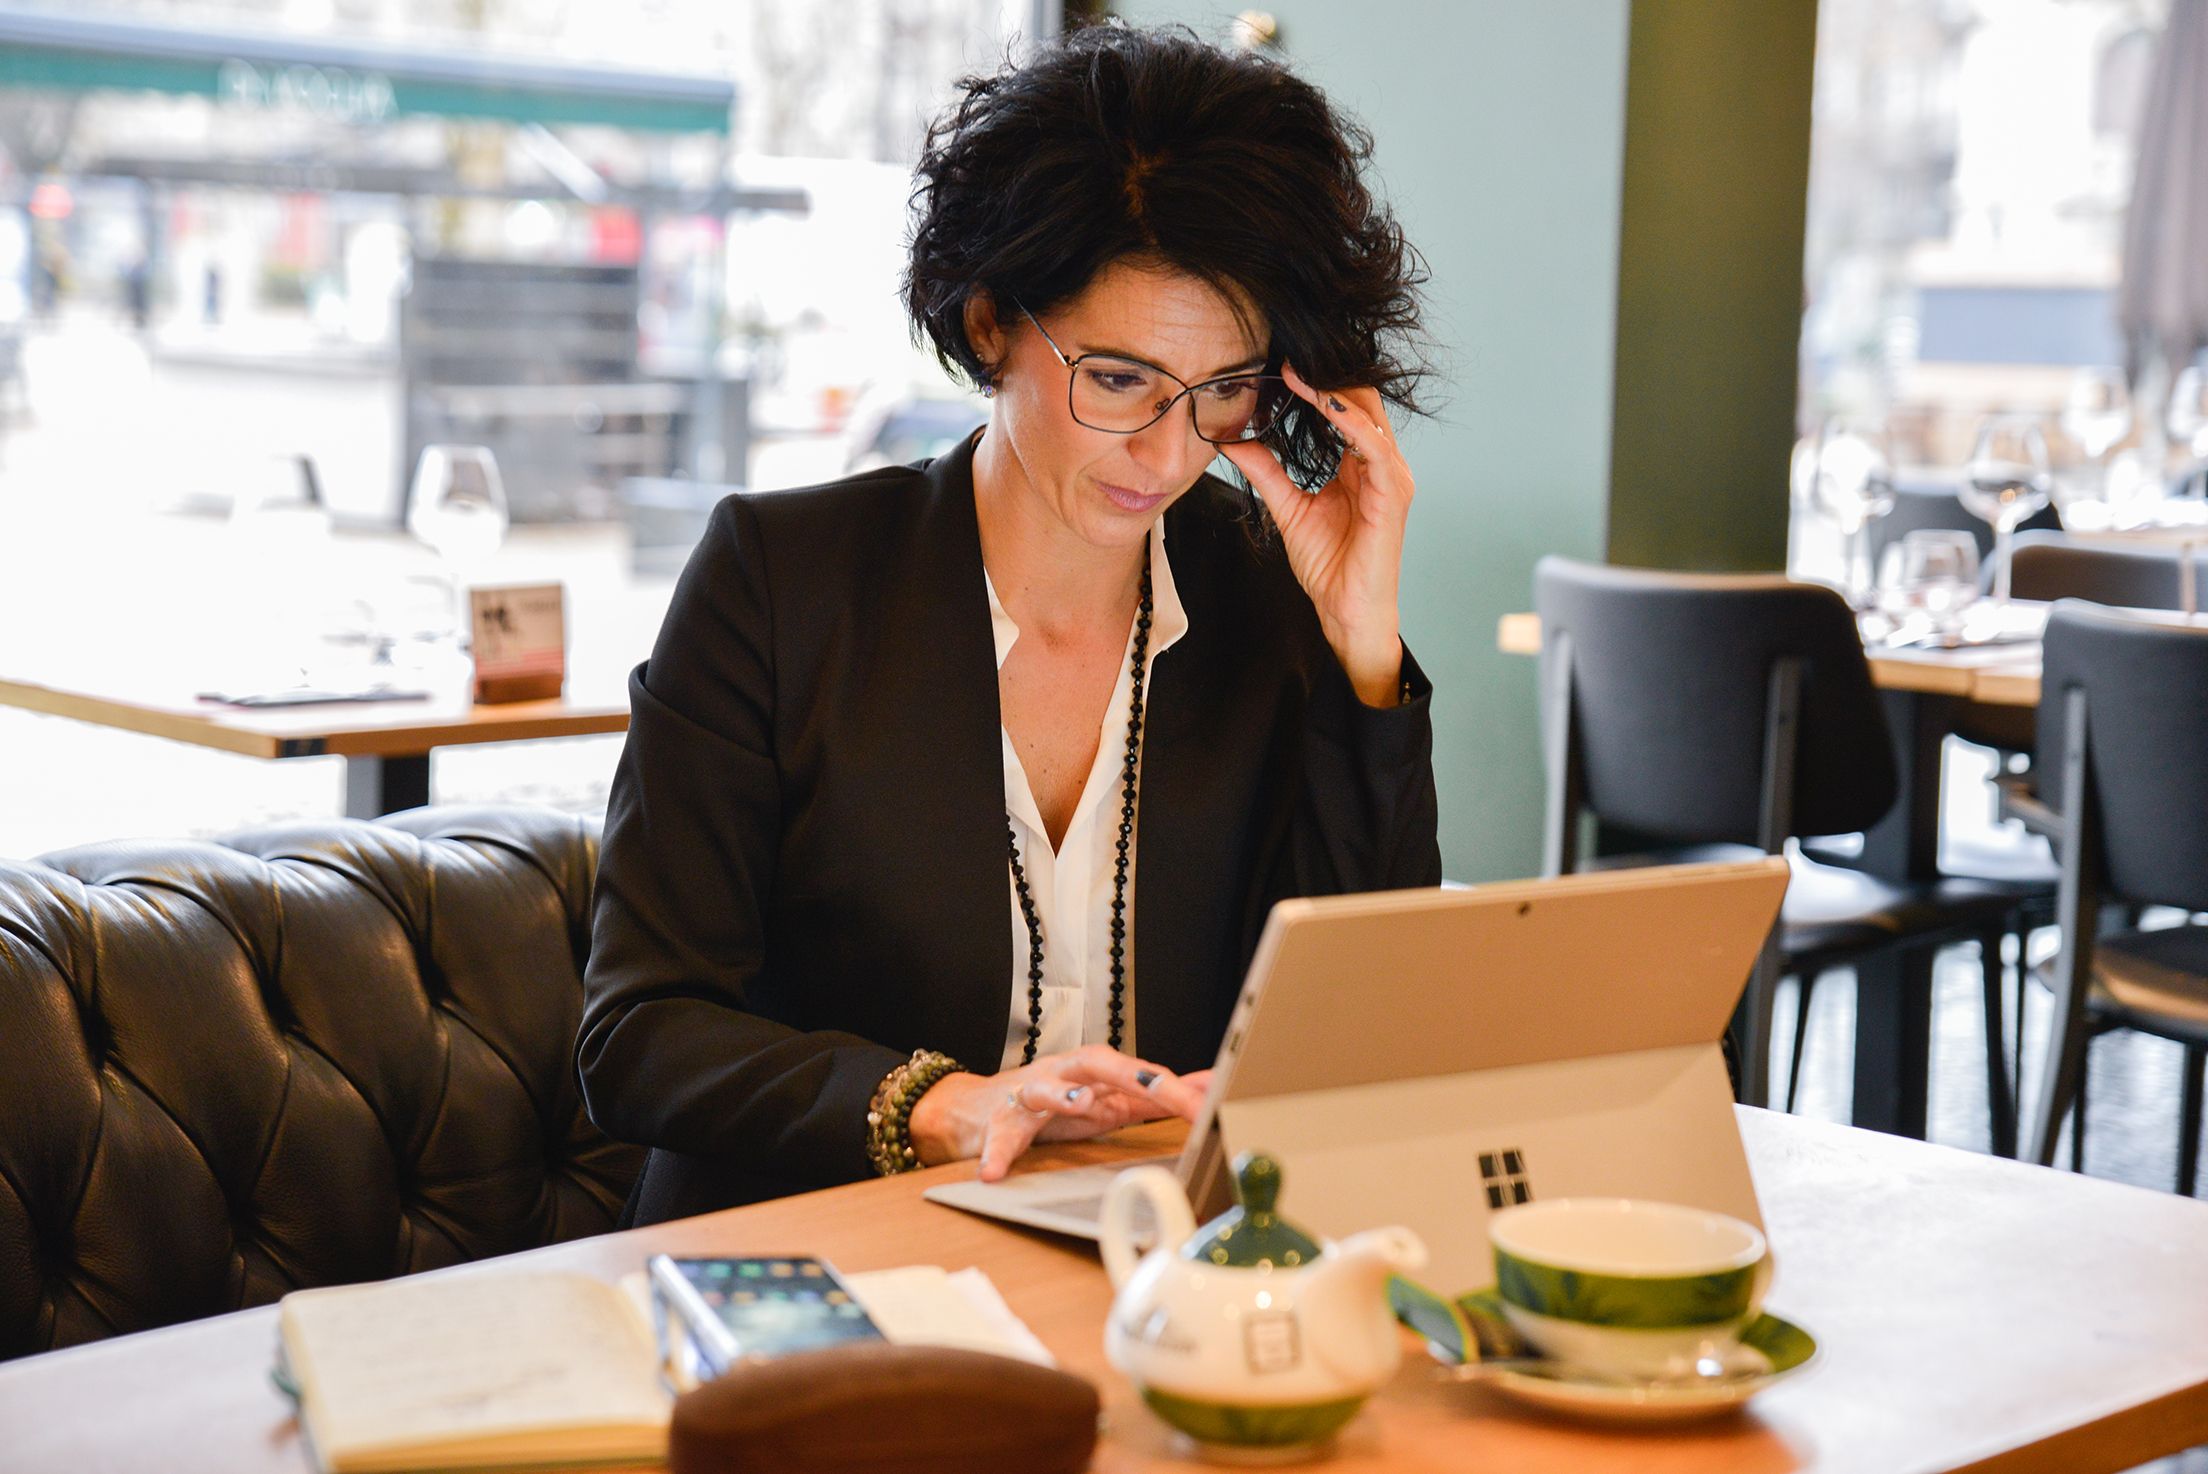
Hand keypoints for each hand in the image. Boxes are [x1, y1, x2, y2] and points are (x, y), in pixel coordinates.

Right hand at [906, 1045, 1212, 1181]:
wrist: (983, 1108)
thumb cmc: (1053, 1103)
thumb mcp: (1107, 1099)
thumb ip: (1152, 1098)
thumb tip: (1206, 1091)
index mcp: (1097, 1072)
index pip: (1144, 1073)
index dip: (1178, 1087)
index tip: (1213, 1099)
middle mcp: (1065, 1073)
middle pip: (1102, 1065)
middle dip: (1135, 1076)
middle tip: (1163, 1087)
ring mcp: (1030, 1093)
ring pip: (1046, 1088)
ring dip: (1063, 1094)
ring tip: (1080, 1103)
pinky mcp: (999, 1121)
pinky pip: (998, 1137)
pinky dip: (996, 1154)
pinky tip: (994, 1172)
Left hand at [1218, 364, 1412, 706]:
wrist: (1346, 609)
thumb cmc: (1329, 564)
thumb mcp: (1288, 507)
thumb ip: (1266, 470)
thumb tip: (1233, 439)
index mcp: (1360, 463)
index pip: (1343, 407)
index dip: (1315, 383)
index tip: (1278, 363)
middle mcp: (1380, 463)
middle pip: (1359, 401)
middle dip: (1324, 376)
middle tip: (1286, 354)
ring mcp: (1390, 476)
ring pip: (1366, 416)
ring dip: (1332, 391)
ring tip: (1297, 371)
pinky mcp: (1391, 493)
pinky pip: (1372, 446)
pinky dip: (1348, 421)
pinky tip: (1323, 403)